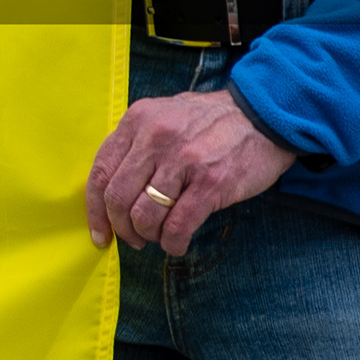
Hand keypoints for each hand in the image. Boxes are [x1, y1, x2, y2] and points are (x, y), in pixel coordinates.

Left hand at [86, 89, 292, 254]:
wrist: (264, 115)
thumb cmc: (211, 122)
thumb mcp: (164, 116)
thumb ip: (136, 145)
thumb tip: (111, 190)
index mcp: (137, 120)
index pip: (100, 172)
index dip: (95, 210)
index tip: (100, 233)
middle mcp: (155, 137)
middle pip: (118, 199)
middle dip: (122, 228)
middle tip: (134, 238)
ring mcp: (183, 160)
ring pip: (144, 216)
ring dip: (148, 236)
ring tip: (159, 237)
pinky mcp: (210, 183)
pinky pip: (177, 226)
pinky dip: (172, 243)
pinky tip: (177, 243)